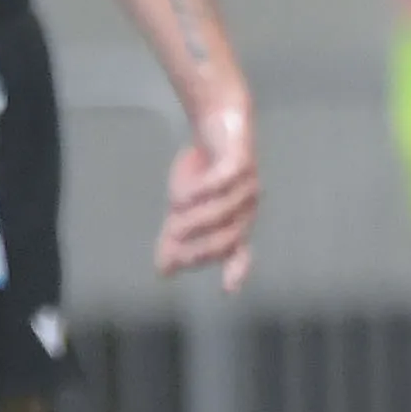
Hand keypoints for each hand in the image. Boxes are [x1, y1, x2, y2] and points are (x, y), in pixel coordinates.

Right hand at [157, 98, 259, 291]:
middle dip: (198, 245)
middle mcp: (247, 207)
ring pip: (224, 210)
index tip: (228, 290)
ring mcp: (248, 184)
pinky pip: (224, 179)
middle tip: (171, 245)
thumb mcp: (184, 207)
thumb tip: (162, 270)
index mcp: (237, 221)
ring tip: (173, 216)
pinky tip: (183, 195)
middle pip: (227, 237)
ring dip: (196, 218)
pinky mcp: (242, 159)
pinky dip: (203, 190)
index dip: (235, 270)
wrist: (216, 121)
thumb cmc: (204, 168)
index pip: (239, 252)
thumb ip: (175, 237)